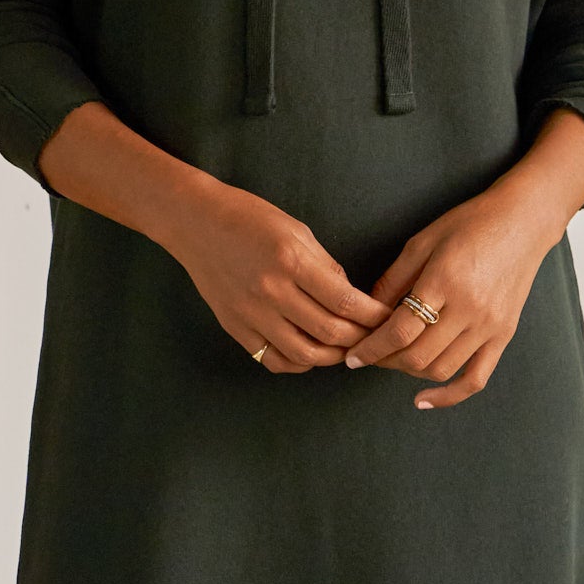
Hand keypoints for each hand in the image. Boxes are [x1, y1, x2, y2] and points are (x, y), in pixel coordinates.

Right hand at [165, 177, 388, 371]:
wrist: (196, 223)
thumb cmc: (249, 219)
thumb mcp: (296, 230)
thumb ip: (325, 265)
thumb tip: (349, 296)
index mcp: (292, 262)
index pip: (346, 302)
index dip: (374, 316)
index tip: (388, 318)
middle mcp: (272, 292)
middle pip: (330, 333)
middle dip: (361, 339)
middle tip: (374, 336)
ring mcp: (251, 314)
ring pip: (304, 355)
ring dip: (333, 357)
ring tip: (346, 349)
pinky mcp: (236, 327)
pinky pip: (273, 359)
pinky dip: (298, 364)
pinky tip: (310, 355)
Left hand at [346, 111, 583, 409]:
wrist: (524, 222)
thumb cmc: (470, 224)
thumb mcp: (422, 242)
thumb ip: (393, 279)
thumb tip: (365, 314)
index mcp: (444, 281)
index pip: (399, 331)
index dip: (370, 349)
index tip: (352, 356)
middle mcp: (469, 309)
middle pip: (417, 356)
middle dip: (385, 362)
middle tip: (368, 356)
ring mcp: (490, 326)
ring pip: (440, 369)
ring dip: (409, 373)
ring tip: (393, 362)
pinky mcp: (504, 335)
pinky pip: (476, 378)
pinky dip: (449, 396)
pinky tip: (424, 399)